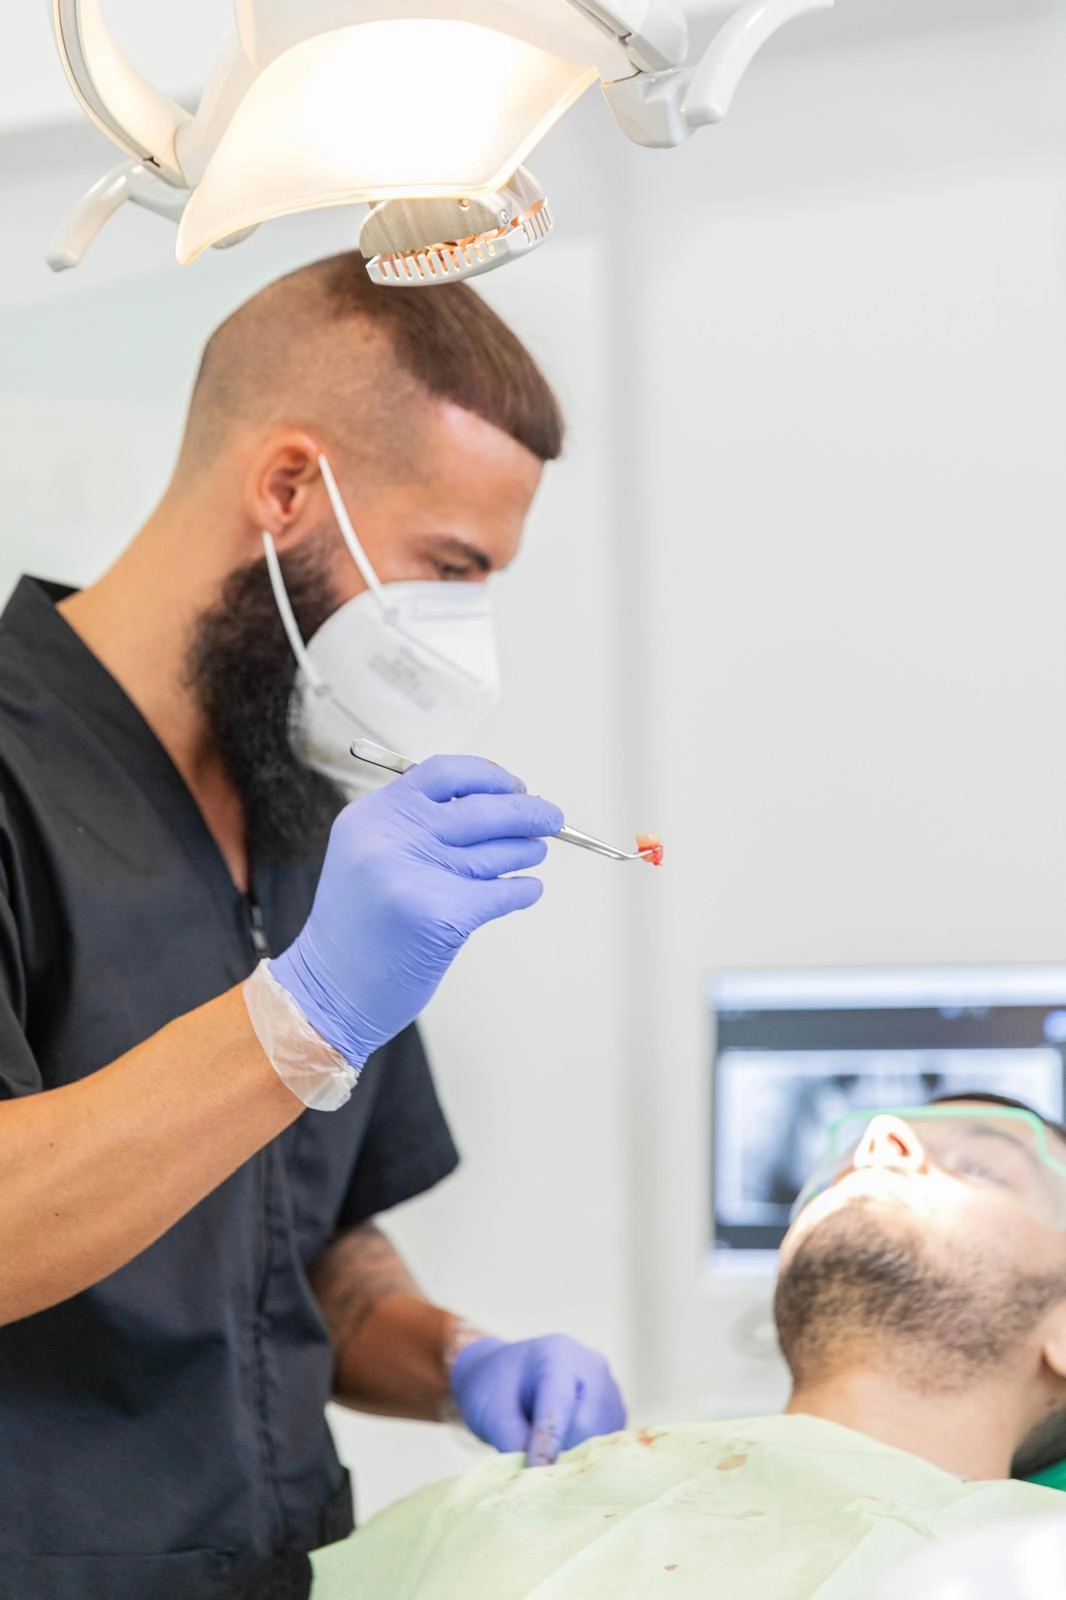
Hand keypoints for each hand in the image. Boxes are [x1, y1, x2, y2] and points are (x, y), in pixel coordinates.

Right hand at [270, 756, 562, 1067]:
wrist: (330, 991)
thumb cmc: (358, 927)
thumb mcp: (368, 855)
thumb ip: (418, 825)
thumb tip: (496, 801)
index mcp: (371, 816)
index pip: (443, 773)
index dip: (488, 776)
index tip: (513, 787)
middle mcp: (390, 839)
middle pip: (480, 809)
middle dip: (526, 812)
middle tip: (550, 818)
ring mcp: (416, 876)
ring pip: (496, 851)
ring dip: (526, 850)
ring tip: (535, 852)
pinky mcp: (442, 915)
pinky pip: (502, 891)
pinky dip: (522, 890)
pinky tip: (527, 890)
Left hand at [450, 1334, 626, 1466]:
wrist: (509, 1376)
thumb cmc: (496, 1391)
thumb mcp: (491, 1413)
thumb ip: (513, 1441)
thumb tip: (538, 1477)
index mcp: (557, 1356)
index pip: (557, 1407)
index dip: (546, 1446)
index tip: (535, 1476)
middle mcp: (592, 1366)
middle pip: (587, 1425)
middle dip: (562, 1453)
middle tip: (535, 1470)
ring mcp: (610, 1387)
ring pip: (601, 1439)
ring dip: (574, 1457)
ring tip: (546, 1451)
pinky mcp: (616, 1410)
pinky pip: (607, 1444)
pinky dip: (585, 1457)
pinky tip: (562, 1450)